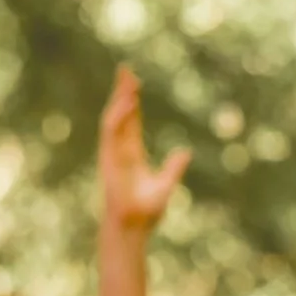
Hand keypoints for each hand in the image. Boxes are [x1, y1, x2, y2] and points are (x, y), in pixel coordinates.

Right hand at [98, 66, 188, 238]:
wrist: (134, 226)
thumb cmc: (146, 211)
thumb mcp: (166, 184)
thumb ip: (174, 167)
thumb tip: (185, 152)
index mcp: (132, 154)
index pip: (130, 122)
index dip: (132, 102)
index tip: (134, 83)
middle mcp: (120, 150)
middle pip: (120, 114)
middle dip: (122, 92)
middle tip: (125, 69)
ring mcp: (113, 153)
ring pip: (113, 119)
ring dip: (119, 99)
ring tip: (126, 79)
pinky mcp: (110, 159)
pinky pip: (112, 133)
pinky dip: (118, 116)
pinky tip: (128, 102)